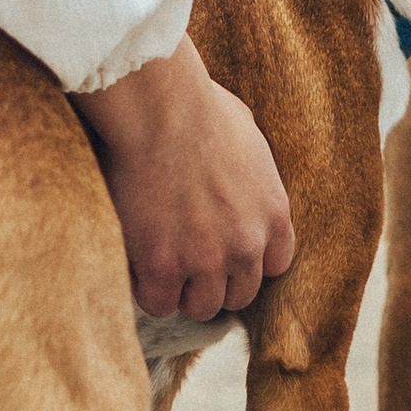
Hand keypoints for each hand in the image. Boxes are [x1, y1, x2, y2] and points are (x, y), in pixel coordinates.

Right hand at [76, 39, 295, 322]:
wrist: (159, 109)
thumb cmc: (195, 104)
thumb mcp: (246, 131)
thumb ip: (252, 164)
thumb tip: (241, 162)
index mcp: (273, 213)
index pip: (274, 265)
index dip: (245, 261)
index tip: (222, 250)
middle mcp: (247, 243)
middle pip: (239, 294)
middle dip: (213, 280)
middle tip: (183, 258)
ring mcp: (207, 259)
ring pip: (201, 306)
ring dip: (181, 290)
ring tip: (158, 262)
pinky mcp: (163, 266)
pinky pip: (159, 303)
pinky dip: (146, 289)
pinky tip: (135, 263)